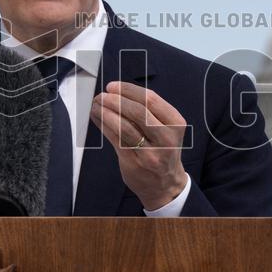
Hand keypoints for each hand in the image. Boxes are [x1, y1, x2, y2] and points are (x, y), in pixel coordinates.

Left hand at [90, 81, 187, 210]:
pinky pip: (115, 140)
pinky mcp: (134, 163)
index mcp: (175, 123)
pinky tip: (97, 118)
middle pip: (138, 112)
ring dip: (106, 112)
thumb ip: (148, 111)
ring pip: (124, 127)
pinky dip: (104, 125)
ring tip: (96, 105)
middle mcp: (165, 138)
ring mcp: (150, 152)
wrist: (166, 184)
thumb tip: (117, 92)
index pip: (151, 100)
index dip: (128, 90)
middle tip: (102, 95)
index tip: (113, 86)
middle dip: (116, 100)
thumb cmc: (163, 150)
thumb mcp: (166, 129)